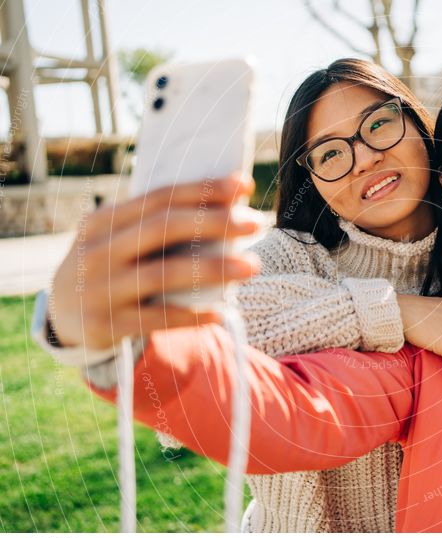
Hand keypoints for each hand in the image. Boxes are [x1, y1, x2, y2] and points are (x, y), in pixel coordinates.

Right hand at [48, 173, 264, 349]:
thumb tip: (226, 204)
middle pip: (164, 228)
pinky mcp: (107, 325)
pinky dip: (192, 316)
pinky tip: (222, 313)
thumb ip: (157, 224)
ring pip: (163, 274)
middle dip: (214, 222)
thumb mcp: (118, 239)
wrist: (62, 317)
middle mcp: (98, 251)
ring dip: (214, 268)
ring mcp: (100, 289)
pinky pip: (157, 319)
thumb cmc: (110, 268)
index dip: (203, 190)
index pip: (159, 197)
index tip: (243, 185)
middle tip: (256, 223)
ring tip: (253, 266)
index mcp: (103, 221)